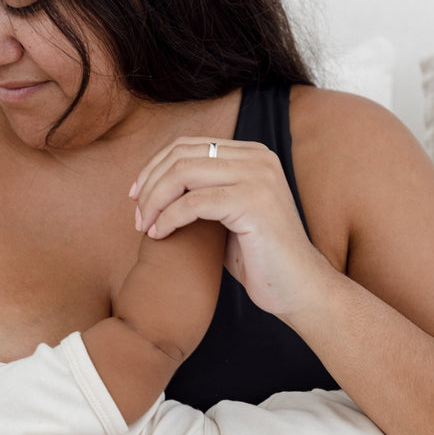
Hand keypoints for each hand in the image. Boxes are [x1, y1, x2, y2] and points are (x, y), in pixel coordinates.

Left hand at [129, 136, 330, 319]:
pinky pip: (193, 202)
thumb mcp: (228, 217)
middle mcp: (258, 158)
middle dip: (150, 185)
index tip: (137, 197)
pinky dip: (168, 218)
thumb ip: (203, 194)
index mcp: (252, 155)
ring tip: (143, 227)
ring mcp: (258, 177)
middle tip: (136, 216)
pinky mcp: (253, 202)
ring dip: (154, 201)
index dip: (154, 168)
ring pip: (183, 173)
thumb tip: (160, 187)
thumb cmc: (259, 259)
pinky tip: (159, 235)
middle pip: (182, 155)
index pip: (188, 146)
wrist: (297, 288)